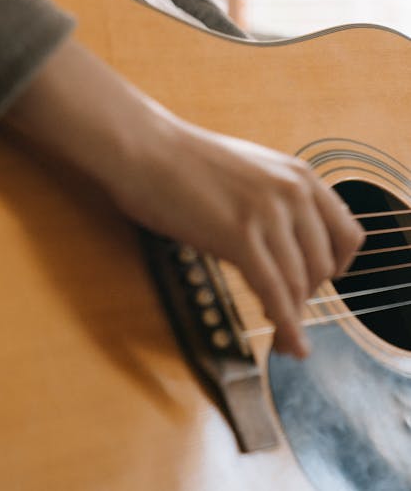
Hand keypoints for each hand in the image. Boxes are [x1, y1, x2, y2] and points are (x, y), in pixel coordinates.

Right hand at [5, 37, 363, 358]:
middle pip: (324, 266)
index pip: (347, 233)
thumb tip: (285, 243)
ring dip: (295, 317)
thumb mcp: (248, 170)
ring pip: (300, 285)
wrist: (144, 148)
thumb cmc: (181, 160)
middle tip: (289, 312)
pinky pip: (275, 294)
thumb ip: (275, 200)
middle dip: (309, 296)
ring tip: (284, 335)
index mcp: (298, 174)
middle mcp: (292, 192)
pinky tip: (288, 344)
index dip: (338, 267)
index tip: (324, 284)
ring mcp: (267, 214)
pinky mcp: (240, 237)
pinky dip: (287, 327)